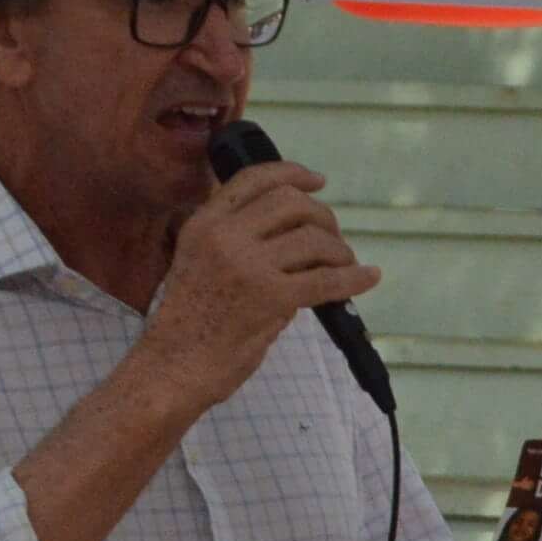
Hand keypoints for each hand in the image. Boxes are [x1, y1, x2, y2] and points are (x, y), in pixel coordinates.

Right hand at [140, 161, 374, 407]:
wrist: (172, 367)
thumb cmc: (188, 323)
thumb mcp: (197, 261)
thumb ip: (235, 238)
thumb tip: (293, 231)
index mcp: (204, 224)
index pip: (254, 179)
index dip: (293, 173)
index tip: (318, 181)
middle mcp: (224, 236)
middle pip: (293, 203)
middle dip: (323, 218)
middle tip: (333, 241)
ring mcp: (248, 265)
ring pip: (315, 240)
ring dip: (339, 252)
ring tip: (342, 267)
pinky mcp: (271, 297)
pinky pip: (327, 280)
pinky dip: (354, 278)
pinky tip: (369, 278)